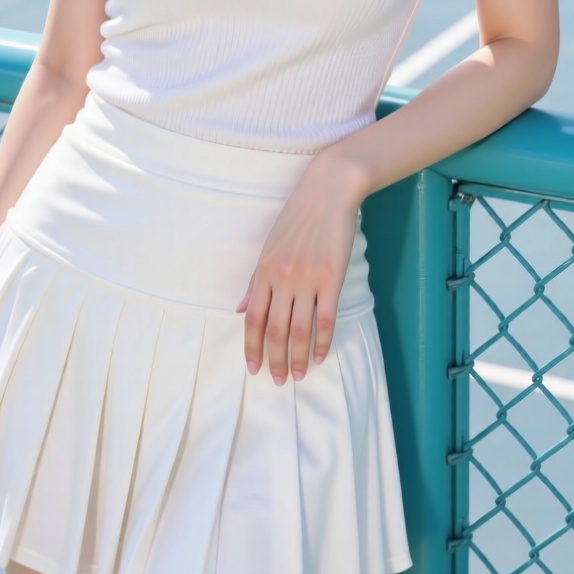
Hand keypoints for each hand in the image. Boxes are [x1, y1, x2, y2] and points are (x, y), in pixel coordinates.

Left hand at [235, 154, 361, 385]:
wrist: (328, 192)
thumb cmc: (298, 219)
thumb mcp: (269, 247)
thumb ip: (255, 281)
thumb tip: (241, 310)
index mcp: (264, 271)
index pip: (253, 318)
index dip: (252, 347)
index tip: (252, 369)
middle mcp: (282, 277)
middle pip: (274, 329)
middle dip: (274, 359)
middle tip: (277, 381)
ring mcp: (307, 279)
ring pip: (299, 329)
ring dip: (297, 357)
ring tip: (298, 375)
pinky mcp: (332, 278)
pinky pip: (325, 318)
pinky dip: (321, 341)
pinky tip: (319, 356)